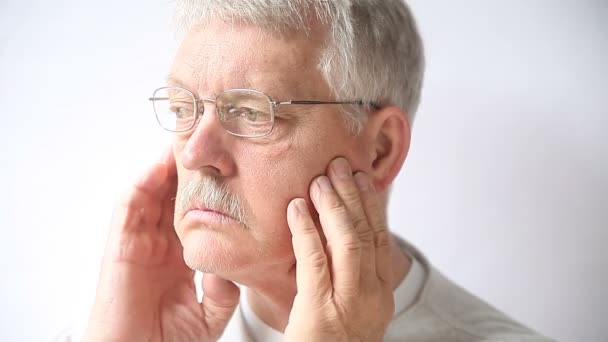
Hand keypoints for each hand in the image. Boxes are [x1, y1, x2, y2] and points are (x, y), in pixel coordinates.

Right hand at [83, 148, 238, 341]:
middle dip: (187, 170)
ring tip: (182, 142)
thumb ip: (224, 288)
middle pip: (172, 197)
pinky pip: (129, 208)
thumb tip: (232, 264)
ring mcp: (139, 243)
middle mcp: (159, 246)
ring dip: (164, 168)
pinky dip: (142, 184)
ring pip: (151, 195)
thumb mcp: (210, 313)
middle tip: (206, 143)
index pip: (194, 214)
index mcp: (179, 258)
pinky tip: (157, 166)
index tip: (228, 169)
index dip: (207, 190)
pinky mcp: (121, 245)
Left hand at [284, 158, 394, 341]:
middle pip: (368, 233)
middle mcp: (372, 296)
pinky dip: (306, 231)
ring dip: (334, 206)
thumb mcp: (352, 308)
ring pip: (348, 242)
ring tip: (320, 179)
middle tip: (340, 165)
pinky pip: (315, 261)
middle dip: (354, 195)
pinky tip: (295, 209)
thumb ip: (351, 274)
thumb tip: (339, 234)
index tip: (362, 178)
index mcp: (380, 293)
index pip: (381, 239)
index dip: (372, 205)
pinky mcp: (320, 312)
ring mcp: (349, 304)